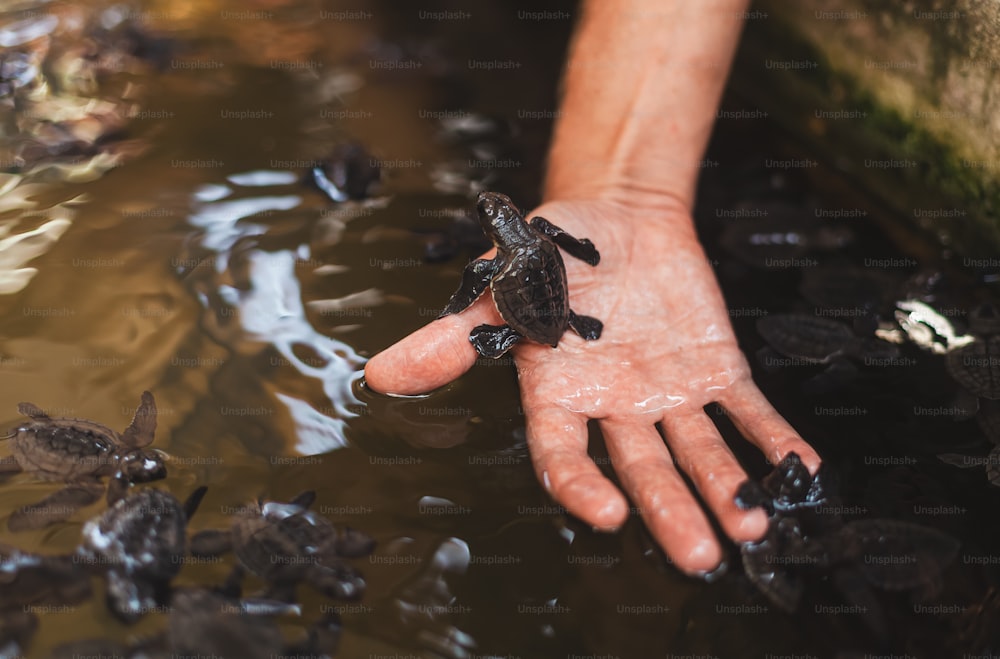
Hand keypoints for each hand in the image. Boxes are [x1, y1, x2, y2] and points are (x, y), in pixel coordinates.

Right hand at [364, 196, 820, 574]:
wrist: (617, 212)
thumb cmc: (551, 249)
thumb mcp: (500, 285)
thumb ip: (451, 337)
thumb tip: (377, 374)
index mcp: (559, 396)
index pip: (563, 455)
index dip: (581, 486)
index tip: (607, 514)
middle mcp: (614, 408)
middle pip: (643, 469)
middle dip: (671, 511)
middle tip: (699, 556)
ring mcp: (668, 394)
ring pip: (699, 452)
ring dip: (727, 489)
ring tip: (753, 527)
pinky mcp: (714, 370)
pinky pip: (747, 411)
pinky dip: (772, 439)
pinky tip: (801, 466)